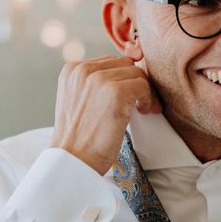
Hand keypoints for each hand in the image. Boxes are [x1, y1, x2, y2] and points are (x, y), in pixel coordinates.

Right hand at [51, 55, 161, 174]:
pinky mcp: (115, 92)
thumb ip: (95, 84)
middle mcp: (83, 69)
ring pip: (136, 73)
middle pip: (124, 63)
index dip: (123, 79)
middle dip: (134, 82)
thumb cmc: (78, 138)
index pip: (109, 61)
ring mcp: (99, 79)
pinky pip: (143, 85)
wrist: (72, 160)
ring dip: (143, 91)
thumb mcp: (79, 100)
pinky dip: (148, 98)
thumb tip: (128, 69)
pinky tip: (142, 112)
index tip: (128, 96)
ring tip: (142, 109)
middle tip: (139, 103)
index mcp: (72, 69)